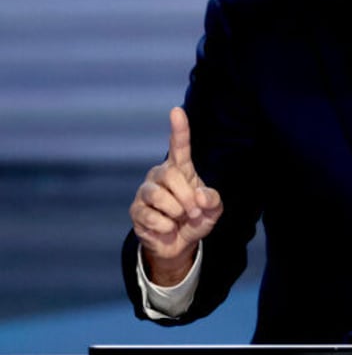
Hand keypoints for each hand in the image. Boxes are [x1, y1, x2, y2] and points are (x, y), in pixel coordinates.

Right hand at [129, 107, 222, 284]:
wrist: (180, 244)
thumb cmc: (196, 218)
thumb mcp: (213, 210)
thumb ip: (212, 200)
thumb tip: (199, 196)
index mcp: (181, 169)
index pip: (179, 146)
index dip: (179, 129)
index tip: (177, 111)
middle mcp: (160, 175)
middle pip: (171, 175)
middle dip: (186, 197)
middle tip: (194, 211)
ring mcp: (146, 191)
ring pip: (159, 196)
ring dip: (176, 212)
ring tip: (180, 219)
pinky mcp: (136, 210)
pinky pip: (150, 216)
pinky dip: (165, 226)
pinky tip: (167, 228)